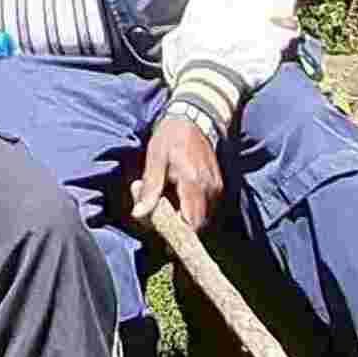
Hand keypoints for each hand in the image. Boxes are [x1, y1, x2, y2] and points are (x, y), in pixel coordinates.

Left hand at [131, 108, 221, 233]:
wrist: (194, 118)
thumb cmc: (170, 136)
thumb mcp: (155, 157)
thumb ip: (150, 187)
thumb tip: (139, 214)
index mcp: (193, 183)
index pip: (192, 224)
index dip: (178, 237)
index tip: (162, 238)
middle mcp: (210, 190)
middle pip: (198, 226)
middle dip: (178, 229)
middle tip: (158, 221)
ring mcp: (217, 190)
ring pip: (203, 220)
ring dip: (185, 220)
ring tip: (165, 207)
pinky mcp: (219, 188)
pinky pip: (206, 210)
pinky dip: (191, 211)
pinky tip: (177, 199)